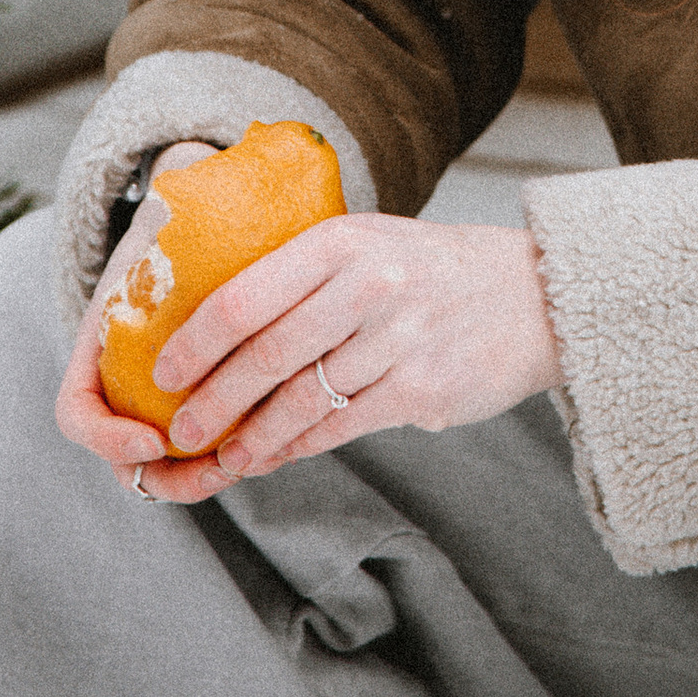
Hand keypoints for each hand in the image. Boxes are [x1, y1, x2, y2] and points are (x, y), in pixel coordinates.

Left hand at [55, 148, 565, 506]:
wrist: (533, 295)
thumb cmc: (431, 270)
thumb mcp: (369, 243)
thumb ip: (303, 273)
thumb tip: (212, 322)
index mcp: (344, 240)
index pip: (246, 296)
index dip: (196, 343)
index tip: (164, 373)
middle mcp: (371, 284)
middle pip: (267, 355)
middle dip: (213, 401)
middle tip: (179, 429)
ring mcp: (400, 338)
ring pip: (301, 401)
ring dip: (251, 437)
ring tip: (222, 455)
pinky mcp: (423, 389)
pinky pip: (341, 426)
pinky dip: (298, 447)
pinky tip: (273, 456)